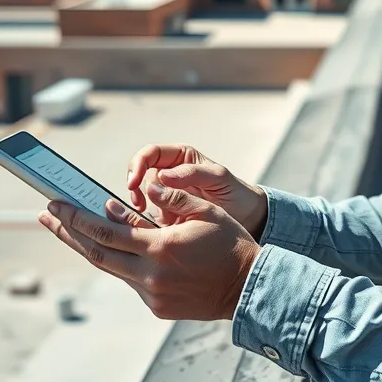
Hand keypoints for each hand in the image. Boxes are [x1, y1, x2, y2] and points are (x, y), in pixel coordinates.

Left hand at [38, 181, 260, 320]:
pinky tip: (111, 250)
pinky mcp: (157, 307)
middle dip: (67, 232)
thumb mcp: (206, 213)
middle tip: (45, 216)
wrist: (249, 289)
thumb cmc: (231, 245)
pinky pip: (130, 281)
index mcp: (161, 247)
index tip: (57, 203)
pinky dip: (119, 264)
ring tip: (68, 231)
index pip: (106, 231)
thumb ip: (173, 199)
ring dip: (88, 248)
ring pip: (110, 269)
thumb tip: (144, 189)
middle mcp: (151, 274)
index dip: (77, 217)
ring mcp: (152, 294)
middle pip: (96, 253)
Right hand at [126, 144, 267, 236]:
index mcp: (181, 158)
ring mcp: (168, 194)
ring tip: (147, 216)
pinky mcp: (168, 214)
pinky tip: (155, 227)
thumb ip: (192, 174)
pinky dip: (149, 219)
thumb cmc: (235, 193)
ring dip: (140, 204)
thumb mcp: (218, 178)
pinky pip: (151, 214)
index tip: (134, 182)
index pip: (150, 154)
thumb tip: (162, 176)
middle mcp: (171, 173)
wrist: (248, 218)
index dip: (137, 165)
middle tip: (138, 203)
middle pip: (140, 174)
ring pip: (143, 195)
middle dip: (135, 186)